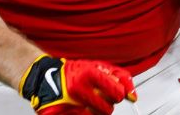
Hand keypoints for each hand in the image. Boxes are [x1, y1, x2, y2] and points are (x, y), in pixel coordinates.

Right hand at [19, 55, 136, 114]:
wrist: (45, 79)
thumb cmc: (74, 73)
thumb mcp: (98, 68)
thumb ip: (120, 79)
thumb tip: (133, 97)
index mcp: (88, 74)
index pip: (118, 93)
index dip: (118, 94)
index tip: (114, 92)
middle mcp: (78, 88)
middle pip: (109, 109)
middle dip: (106, 104)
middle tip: (97, 96)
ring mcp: (69, 104)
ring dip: (97, 111)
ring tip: (88, 102)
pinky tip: (80, 108)